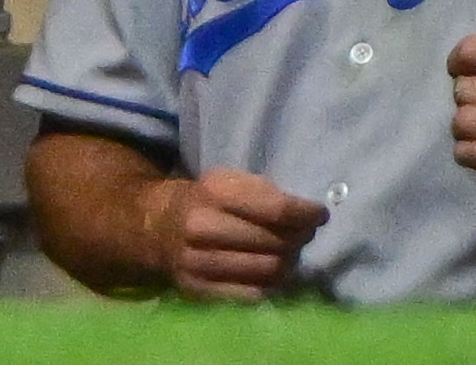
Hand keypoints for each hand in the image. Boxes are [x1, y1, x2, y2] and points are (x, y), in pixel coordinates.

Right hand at [142, 167, 324, 299]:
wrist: (154, 225)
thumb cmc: (204, 199)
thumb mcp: (227, 181)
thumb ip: (266, 194)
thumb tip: (309, 218)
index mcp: (213, 192)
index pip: (277, 210)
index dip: (306, 214)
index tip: (320, 215)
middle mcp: (202, 227)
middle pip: (277, 244)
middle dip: (299, 239)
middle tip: (303, 235)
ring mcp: (198, 261)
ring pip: (269, 271)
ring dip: (288, 263)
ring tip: (288, 254)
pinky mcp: (198, 289)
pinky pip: (254, 295)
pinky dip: (271, 285)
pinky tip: (271, 273)